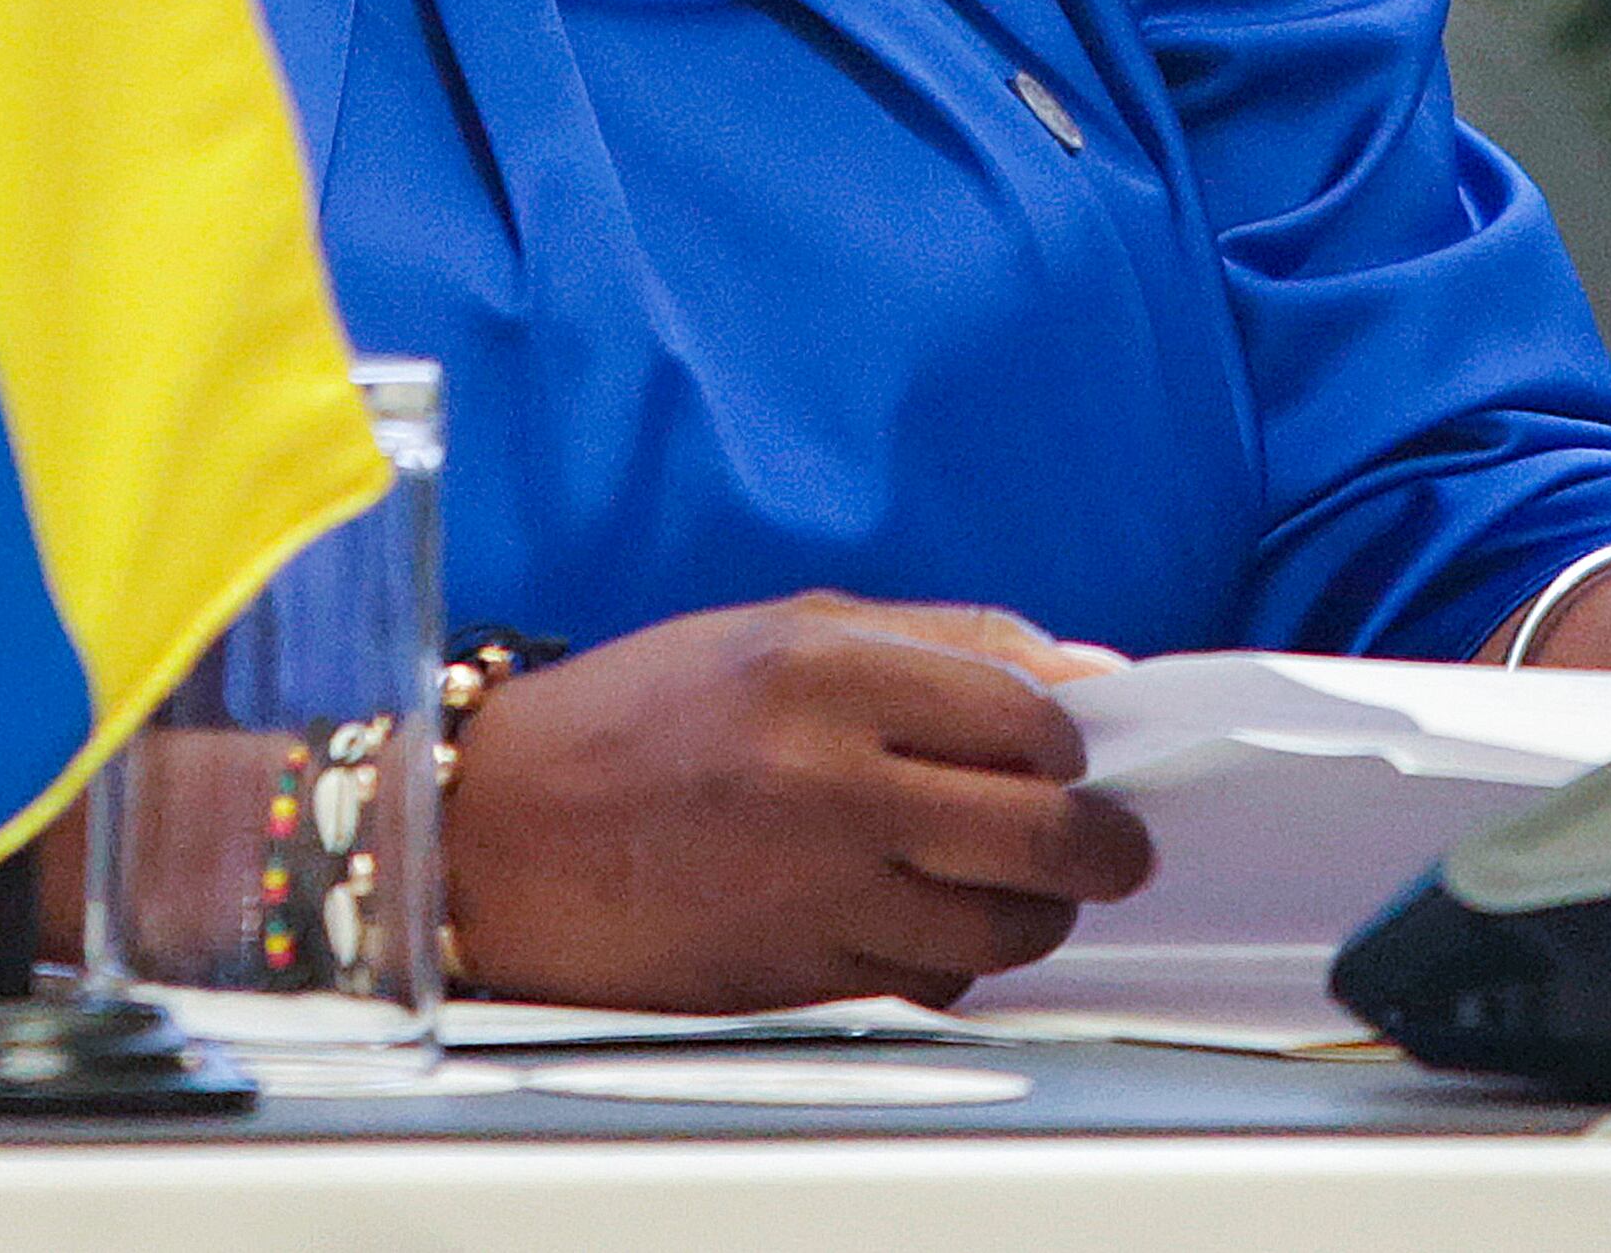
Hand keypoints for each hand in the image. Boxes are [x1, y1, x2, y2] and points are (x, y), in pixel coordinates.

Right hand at [444, 594, 1153, 1011]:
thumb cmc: (640, 717)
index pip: (1029, 713)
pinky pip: (928, 981)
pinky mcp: (793, 976)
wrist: (498, 834)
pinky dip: (953, 959)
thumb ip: (946, 642)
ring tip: (1023, 887)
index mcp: (828, 673)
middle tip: (1111, 845)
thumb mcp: (787, 629)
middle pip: (1041, 832)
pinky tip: (929, 921)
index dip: (1076, 740)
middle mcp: (828, 783)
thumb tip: (1088, 674)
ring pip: (998, 926)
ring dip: (1037, 913)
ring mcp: (812, 890)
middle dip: (1101, 846)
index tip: (1077, 751)